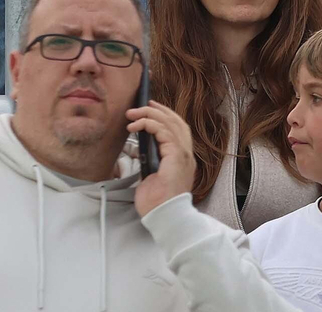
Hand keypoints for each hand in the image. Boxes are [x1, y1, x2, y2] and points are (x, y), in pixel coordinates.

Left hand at [129, 100, 197, 216]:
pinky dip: (150, 125)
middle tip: (142, 105)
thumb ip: (151, 163)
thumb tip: (141, 152)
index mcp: (183, 159)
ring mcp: (184, 155)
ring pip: (171, 124)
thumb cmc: (157, 203)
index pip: (178, 130)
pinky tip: (138, 125)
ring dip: (151, 115)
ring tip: (134, 113)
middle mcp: (187, 154)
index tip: (151, 109)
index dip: (166, 116)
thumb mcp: (152, 177)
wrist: (164, 217)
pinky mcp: (177, 157)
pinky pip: (164, 132)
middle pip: (176, 122)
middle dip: (158, 110)